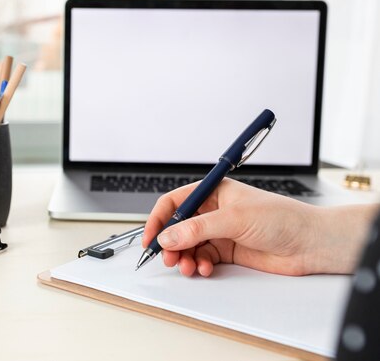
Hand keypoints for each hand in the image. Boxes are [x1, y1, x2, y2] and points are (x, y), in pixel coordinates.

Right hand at [142, 178, 376, 276]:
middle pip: (178, 227)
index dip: (159, 219)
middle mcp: (213, 211)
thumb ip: (198, 228)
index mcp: (213, 192)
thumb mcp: (234, 219)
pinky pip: (202, 258)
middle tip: (168, 258)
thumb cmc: (281, 218)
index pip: (175, 203)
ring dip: (184, 257)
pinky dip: (199, 265)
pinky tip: (206, 268)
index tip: (150, 237)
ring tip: (188, 267)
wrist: (310, 243)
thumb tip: (169, 236)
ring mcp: (219, 232)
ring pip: (188, 245)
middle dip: (170, 243)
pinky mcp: (227, 251)